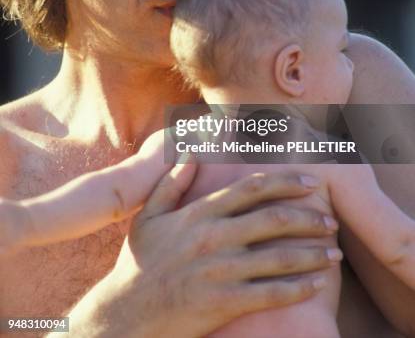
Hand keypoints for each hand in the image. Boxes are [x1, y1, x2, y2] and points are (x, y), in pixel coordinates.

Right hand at [104, 164, 339, 337]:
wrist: (126, 314)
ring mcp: (221, 271)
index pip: (251, 189)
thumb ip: (171, 183)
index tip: (311, 183)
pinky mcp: (225, 303)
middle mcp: (214, 238)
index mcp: (199, 214)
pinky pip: (271, 294)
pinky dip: (298, 288)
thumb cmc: (139, 262)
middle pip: (273, 220)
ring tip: (334, 253)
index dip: (285, 183)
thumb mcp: (148, 216)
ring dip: (312, 254)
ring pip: (279, 258)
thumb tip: (189, 151)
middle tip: (331, 221)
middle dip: (309, 218)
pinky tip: (316, 284)